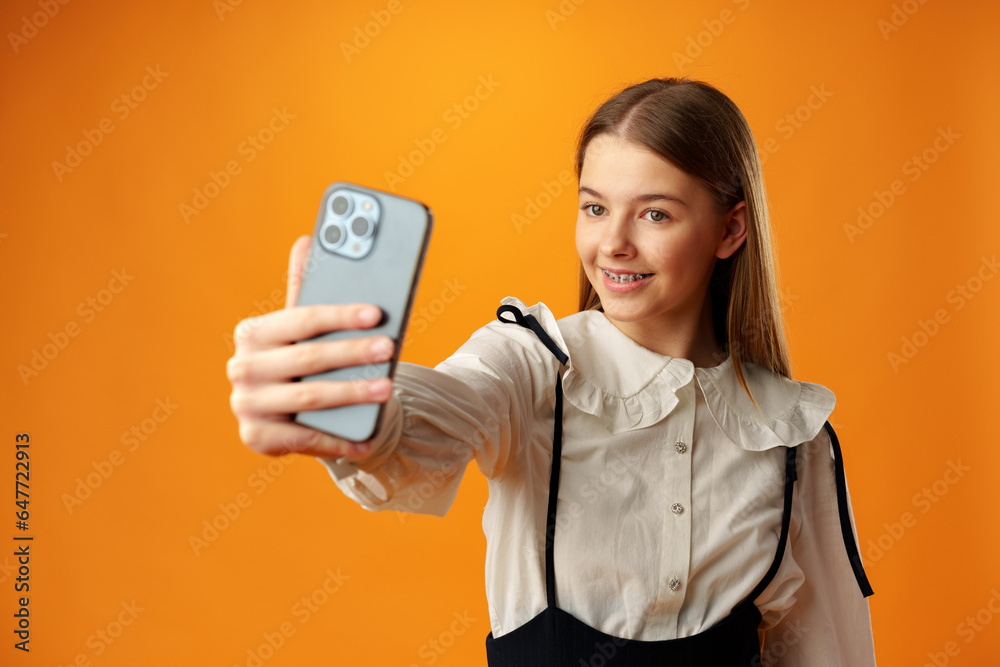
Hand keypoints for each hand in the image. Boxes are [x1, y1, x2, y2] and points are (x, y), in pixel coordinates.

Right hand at [226, 235, 394, 457]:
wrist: (280, 415)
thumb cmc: (298, 361)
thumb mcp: (300, 327)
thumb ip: (305, 288)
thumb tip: (307, 238)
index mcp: (253, 332)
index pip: (301, 319)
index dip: (341, 315)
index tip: (377, 313)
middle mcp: (243, 367)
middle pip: (307, 359)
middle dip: (352, 353)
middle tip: (389, 349)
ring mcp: (246, 404)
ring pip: (308, 399)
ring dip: (351, 394)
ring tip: (386, 388)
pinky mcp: (256, 437)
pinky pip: (304, 439)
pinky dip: (338, 439)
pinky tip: (368, 438)